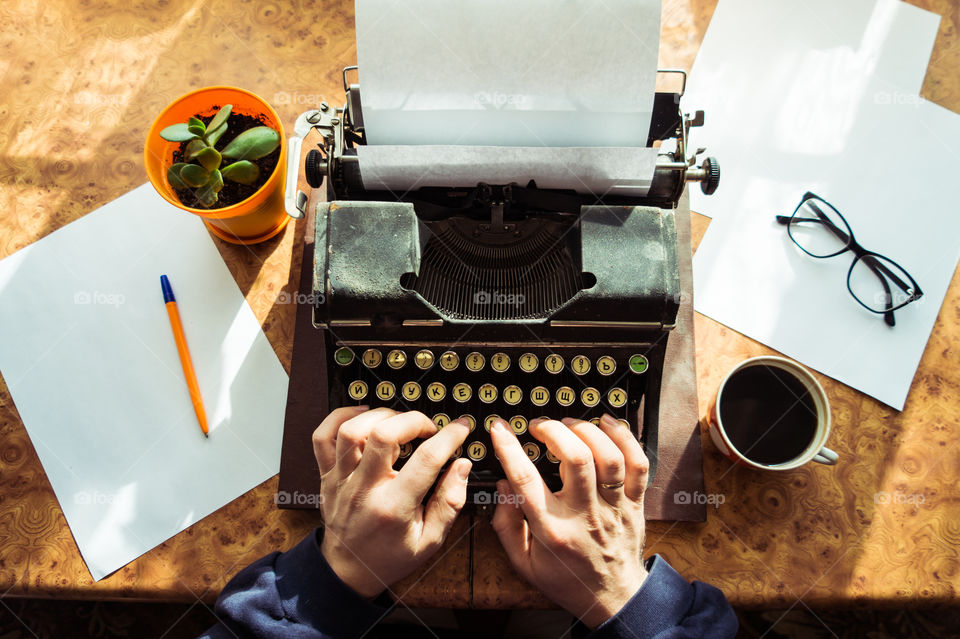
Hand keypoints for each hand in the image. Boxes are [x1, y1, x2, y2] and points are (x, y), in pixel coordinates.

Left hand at [312, 407, 471, 597]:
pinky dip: (341, 417)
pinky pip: (323, 436)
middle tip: (428, 427)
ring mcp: (341, 480)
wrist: (348, 570)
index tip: (460, 428)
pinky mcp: (326, 475)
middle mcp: (364, 490)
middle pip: (383, 435)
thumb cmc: (390, 556)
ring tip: (398, 422)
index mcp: (394, 508)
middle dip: (414, 420)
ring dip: (380, 416)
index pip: (426, 460)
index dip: (449, 437)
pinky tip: (363, 416)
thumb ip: (450, 502)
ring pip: (351, 431)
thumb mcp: (430, 541)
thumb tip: (461, 465)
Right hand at [490, 413, 648, 628]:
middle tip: (538, 425)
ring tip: (569, 423)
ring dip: (586, 431)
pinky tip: (607, 424)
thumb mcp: (524, 563)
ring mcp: (613, 507)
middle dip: (553, 431)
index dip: (509, 449)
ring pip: (607, 457)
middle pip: (575, 459)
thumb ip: (506, 524)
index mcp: (553, 530)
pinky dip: (625, 438)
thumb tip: (502, 484)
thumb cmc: (566, 580)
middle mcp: (585, 515)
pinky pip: (637, 464)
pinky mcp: (634, 503)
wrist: (612, 599)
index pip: (526, 480)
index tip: (500, 429)